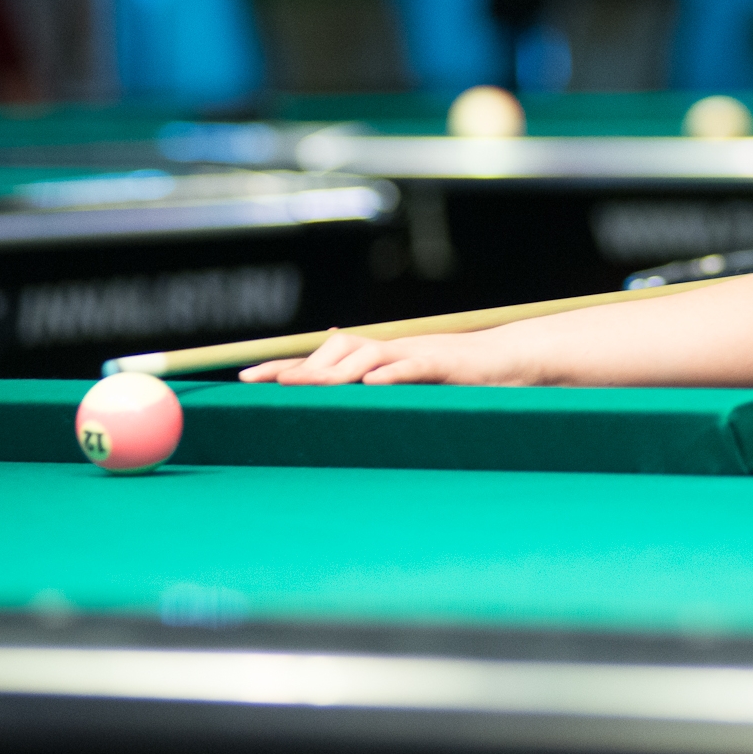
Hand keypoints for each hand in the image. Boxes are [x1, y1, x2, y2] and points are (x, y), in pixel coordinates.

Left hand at [239, 327, 527, 385]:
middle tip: (266, 386)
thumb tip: (336, 402)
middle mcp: (389, 351)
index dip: (283, 367)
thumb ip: (372, 392)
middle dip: (299, 368)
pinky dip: (393, 374)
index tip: (244, 379)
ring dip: (334, 372)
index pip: (320, 360)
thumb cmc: (455, 379)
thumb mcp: (406, 388)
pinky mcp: (443, 364)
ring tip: (304, 387)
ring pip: (367, 356)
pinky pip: (413, 366)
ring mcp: (415, 354)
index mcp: (376, 360)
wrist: (508, 361)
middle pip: (336, 352)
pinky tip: (372, 385)